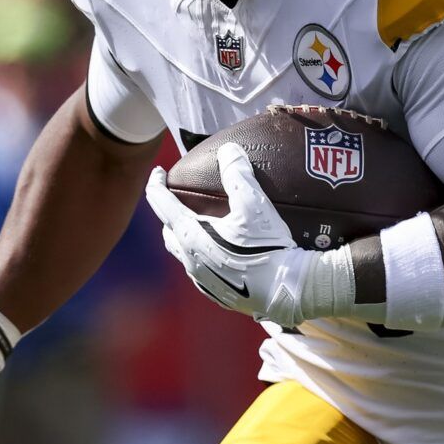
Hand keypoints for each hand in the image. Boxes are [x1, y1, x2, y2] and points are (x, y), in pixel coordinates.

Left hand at [146, 143, 323, 327]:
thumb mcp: (254, 204)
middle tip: (181, 203)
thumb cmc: (267, 246)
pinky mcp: (217, 293)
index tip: (159, 172)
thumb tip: (228, 150)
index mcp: (190, 234)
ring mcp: (202, 279)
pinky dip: (204, 256)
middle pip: (168, 232)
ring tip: (202, 227)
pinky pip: (202, 271)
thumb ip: (238, 174)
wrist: (286, 291)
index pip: (161, 203)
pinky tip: (223, 253)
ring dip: (186, 237)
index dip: (156, 183)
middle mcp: (190, 259)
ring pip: (184, 254)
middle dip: (169, 215)